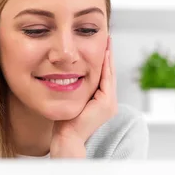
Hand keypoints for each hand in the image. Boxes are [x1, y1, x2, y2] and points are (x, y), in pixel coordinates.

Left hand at [51, 35, 117, 156]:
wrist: (66, 136)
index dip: (103, 60)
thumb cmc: (64, 122)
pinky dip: (106, 65)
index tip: (101, 45)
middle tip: (107, 38)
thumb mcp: (72, 100)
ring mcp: (110, 103)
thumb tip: (66, 75)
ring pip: (109, 74)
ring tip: (107, 41)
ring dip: (108, 56)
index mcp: (102, 102)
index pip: (104, 77)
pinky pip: (107, 79)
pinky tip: (104, 52)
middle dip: (108, 55)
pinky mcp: (107, 103)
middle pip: (109, 73)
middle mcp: (109, 103)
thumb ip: (75, 88)